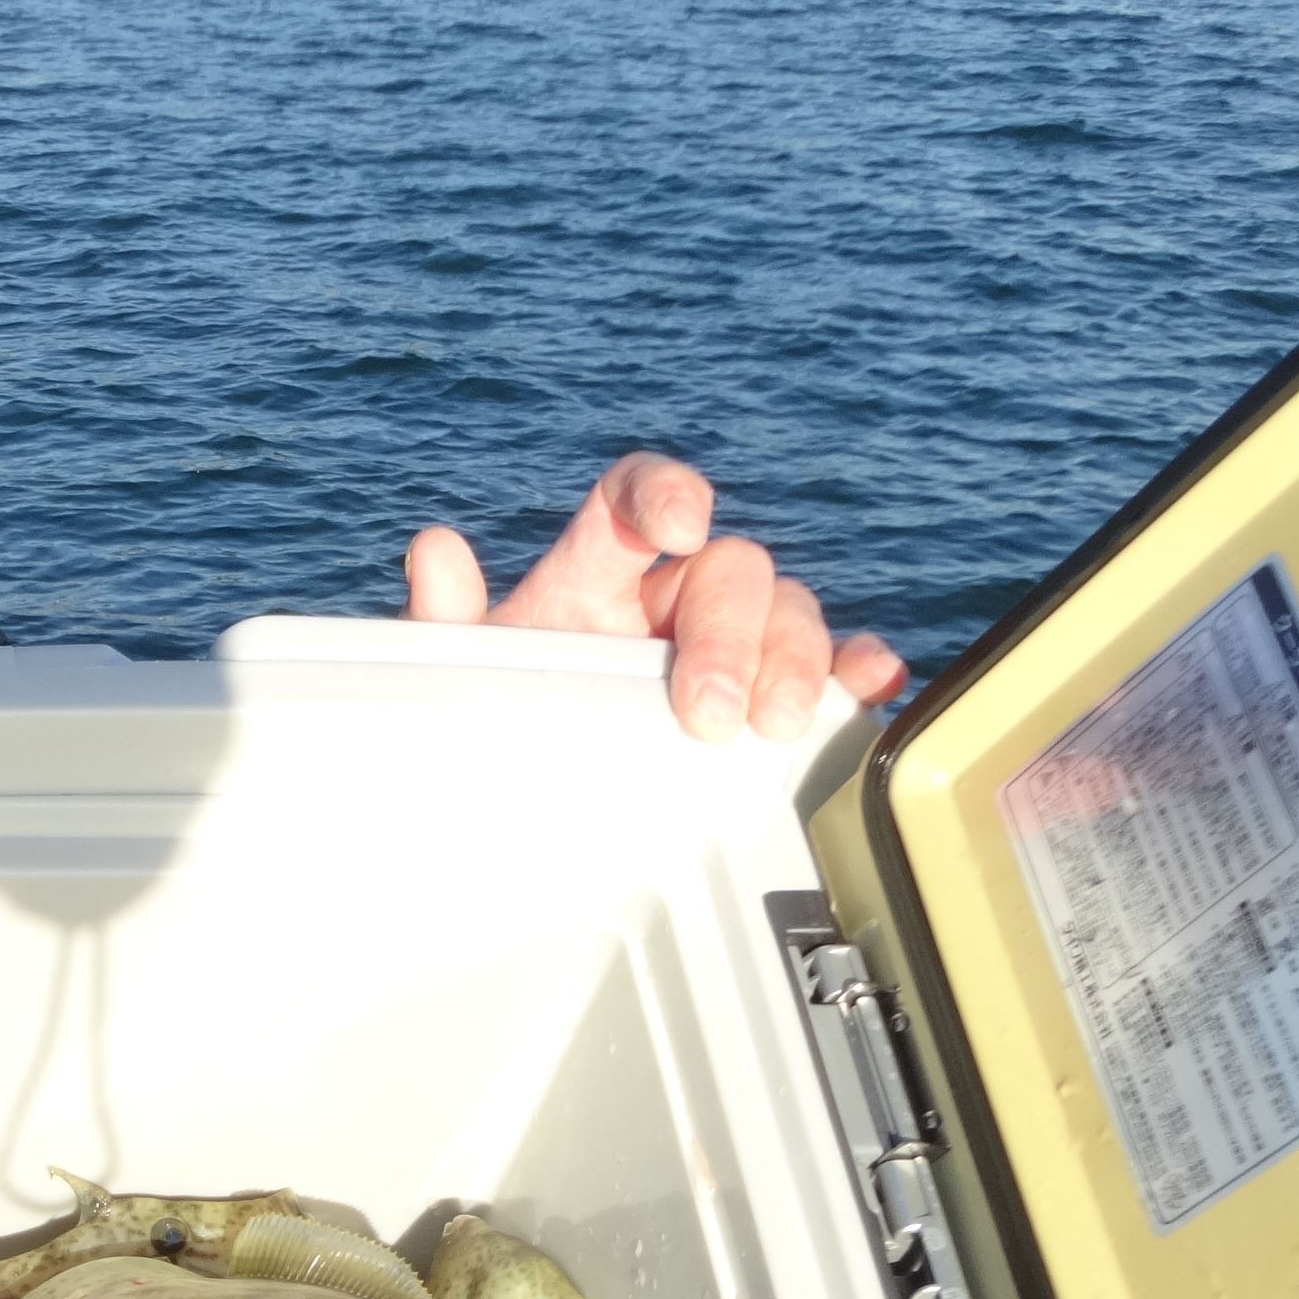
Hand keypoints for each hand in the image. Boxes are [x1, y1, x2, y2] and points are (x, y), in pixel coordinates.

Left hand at [402, 452, 905, 743]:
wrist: (527, 805)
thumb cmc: (497, 728)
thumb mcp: (462, 686)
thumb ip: (444, 624)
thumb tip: (432, 553)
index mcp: (596, 569)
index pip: (634, 496)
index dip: (662, 493)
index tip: (678, 525)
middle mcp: (672, 593)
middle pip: (730, 569)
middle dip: (728, 634)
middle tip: (708, 713)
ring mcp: (731, 643)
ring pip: (789, 612)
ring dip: (793, 660)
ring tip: (774, 728)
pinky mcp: (774, 695)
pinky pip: (833, 667)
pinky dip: (855, 671)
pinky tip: (865, 689)